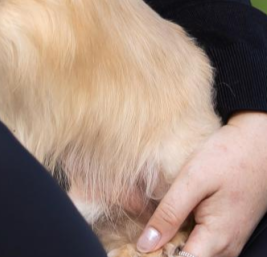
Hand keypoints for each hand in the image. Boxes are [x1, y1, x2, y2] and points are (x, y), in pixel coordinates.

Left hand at [136, 111, 266, 255]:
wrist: (258, 148)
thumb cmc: (229, 158)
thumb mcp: (193, 179)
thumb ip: (170, 213)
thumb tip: (146, 244)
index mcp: (216, 239)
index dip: (156, 256)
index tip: (138, 244)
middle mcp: (225, 249)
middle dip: (161, 249)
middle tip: (142, 232)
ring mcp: (228, 243)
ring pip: (193, 255)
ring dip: (171, 243)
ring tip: (152, 224)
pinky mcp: (227, 234)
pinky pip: (201, 245)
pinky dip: (182, 236)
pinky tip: (171, 218)